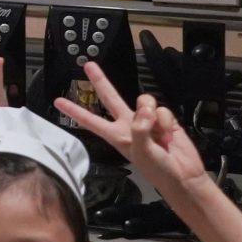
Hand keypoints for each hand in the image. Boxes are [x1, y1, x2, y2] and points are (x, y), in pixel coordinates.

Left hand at [55, 62, 206, 194]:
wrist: (183, 176)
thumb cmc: (158, 170)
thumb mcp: (142, 152)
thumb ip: (140, 129)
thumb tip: (144, 110)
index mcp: (116, 135)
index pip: (90, 120)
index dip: (75, 111)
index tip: (58, 101)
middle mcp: (128, 125)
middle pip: (111, 98)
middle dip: (100, 81)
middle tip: (89, 65)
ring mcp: (146, 121)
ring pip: (143, 101)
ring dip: (152, 113)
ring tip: (160, 134)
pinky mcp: (163, 120)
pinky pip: (162, 109)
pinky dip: (167, 120)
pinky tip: (169, 134)